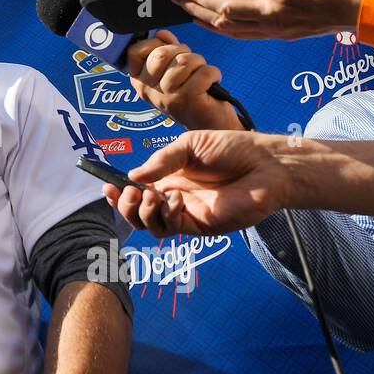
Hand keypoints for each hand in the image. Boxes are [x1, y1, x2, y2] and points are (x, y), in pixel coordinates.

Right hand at [102, 130, 293, 236]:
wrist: (265, 164)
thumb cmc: (232, 148)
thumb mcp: (189, 144)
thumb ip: (161, 161)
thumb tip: (133, 176)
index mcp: (170, 177)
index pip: (137, 191)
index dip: (120, 193)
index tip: (107, 186)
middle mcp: (175, 197)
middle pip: (139, 214)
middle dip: (126, 206)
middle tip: (130, 194)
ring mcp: (188, 214)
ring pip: (152, 226)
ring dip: (144, 212)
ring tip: (153, 195)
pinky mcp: (202, 226)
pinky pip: (173, 228)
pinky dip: (166, 215)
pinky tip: (175, 199)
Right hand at [125, 30, 241, 130]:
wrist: (209, 124)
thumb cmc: (191, 94)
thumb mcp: (171, 71)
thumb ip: (163, 50)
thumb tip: (162, 34)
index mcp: (139, 82)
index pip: (135, 51)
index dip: (154, 44)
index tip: (168, 53)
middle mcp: (148, 91)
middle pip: (161, 53)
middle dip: (182, 52)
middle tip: (191, 65)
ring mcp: (167, 96)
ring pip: (184, 61)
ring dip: (200, 64)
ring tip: (201, 76)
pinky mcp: (187, 100)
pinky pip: (203, 71)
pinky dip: (213, 73)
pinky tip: (212, 83)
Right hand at [172, 0, 365, 39]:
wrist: (371, 7)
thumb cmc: (349, 5)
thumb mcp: (312, 13)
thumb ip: (290, 7)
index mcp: (277, 32)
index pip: (235, 32)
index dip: (210, 25)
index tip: (193, 16)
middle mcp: (272, 27)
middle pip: (223, 22)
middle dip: (196, 11)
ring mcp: (276, 12)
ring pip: (226, 6)